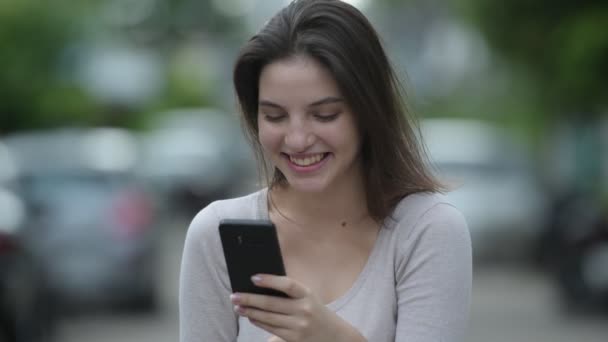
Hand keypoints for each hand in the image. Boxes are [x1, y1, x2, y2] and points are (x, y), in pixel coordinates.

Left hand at [230, 274, 365, 341]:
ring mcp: (299, 326)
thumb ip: (290, 292)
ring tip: (237, 307)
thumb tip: (260, 285)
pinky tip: (250, 317)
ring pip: (268, 318)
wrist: (334, 335)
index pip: (288, 285)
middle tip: (234, 295)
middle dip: (250, 299)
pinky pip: (271, 329)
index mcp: (308, 294)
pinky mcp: (294, 338)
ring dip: (250, 312)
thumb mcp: (308, 297)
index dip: (270, 280)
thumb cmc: (315, 311)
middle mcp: (304, 310)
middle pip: (271, 303)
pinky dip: (258, 322)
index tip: (253, 278)